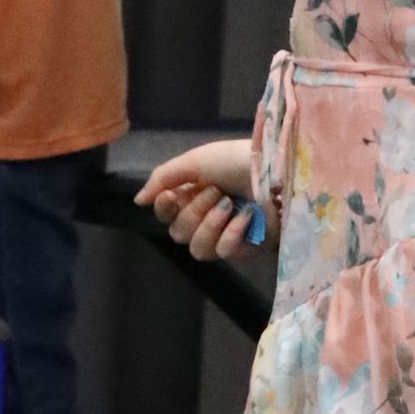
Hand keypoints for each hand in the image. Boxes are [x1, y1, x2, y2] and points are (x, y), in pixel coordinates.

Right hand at [136, 138, 271, 260]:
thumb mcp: (194, 161)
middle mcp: (206, 216)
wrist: (276, 167)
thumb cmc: (235, 160)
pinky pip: (224, 253)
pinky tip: (245, 217)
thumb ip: (163, 179)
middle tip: (215, 192)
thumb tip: (138, 201)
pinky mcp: (247, 247)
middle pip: (178, 233)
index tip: (172, 195)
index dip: (164, 209)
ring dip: (209, 225)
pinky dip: (231, 234)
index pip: (165, 216)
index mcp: (192, 195)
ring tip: (228, 205)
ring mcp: (226, 234)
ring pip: (197, 249)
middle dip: (194, 212)